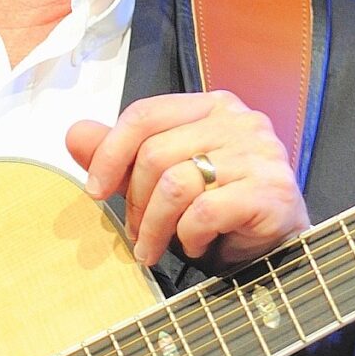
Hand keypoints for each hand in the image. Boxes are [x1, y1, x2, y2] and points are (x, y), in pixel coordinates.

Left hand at [66, 91, 311, 270]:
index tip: (94, 191)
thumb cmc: (220, 213)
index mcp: (212, 106)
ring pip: (175, 184)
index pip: (145, 114)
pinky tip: (196, 245)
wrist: (279, 250)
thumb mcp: (164, 181)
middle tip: (135, 234)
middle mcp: (240, 120)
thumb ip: (123, 155)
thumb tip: (74, 134)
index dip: (110, 153)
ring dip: (154, 227)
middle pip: (155, 153)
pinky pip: (204, 211)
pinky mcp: (270, 191)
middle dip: (133, 202)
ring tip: (153, 249)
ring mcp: (260, 153)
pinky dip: (189, 237)